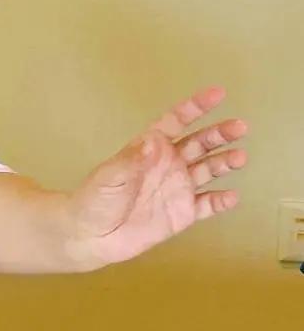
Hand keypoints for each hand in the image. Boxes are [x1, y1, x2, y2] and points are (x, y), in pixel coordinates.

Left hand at [67, 86, 247, 270]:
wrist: (91, 235)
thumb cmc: (95, 198)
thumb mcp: (109, 176)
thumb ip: (132, 160)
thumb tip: (153, 141)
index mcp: (150, 148)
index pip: (176, 121)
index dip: (195, 107)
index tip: (217, 94)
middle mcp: (168, 164)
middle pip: (199, 143)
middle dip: (219, 134)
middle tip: (240, 127)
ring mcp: (177, 188)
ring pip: (208, 170)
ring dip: (224, 163)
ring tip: (240, 158)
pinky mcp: (182, 213)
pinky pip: (206, 205)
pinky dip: (220, 201)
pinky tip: (232, 197)